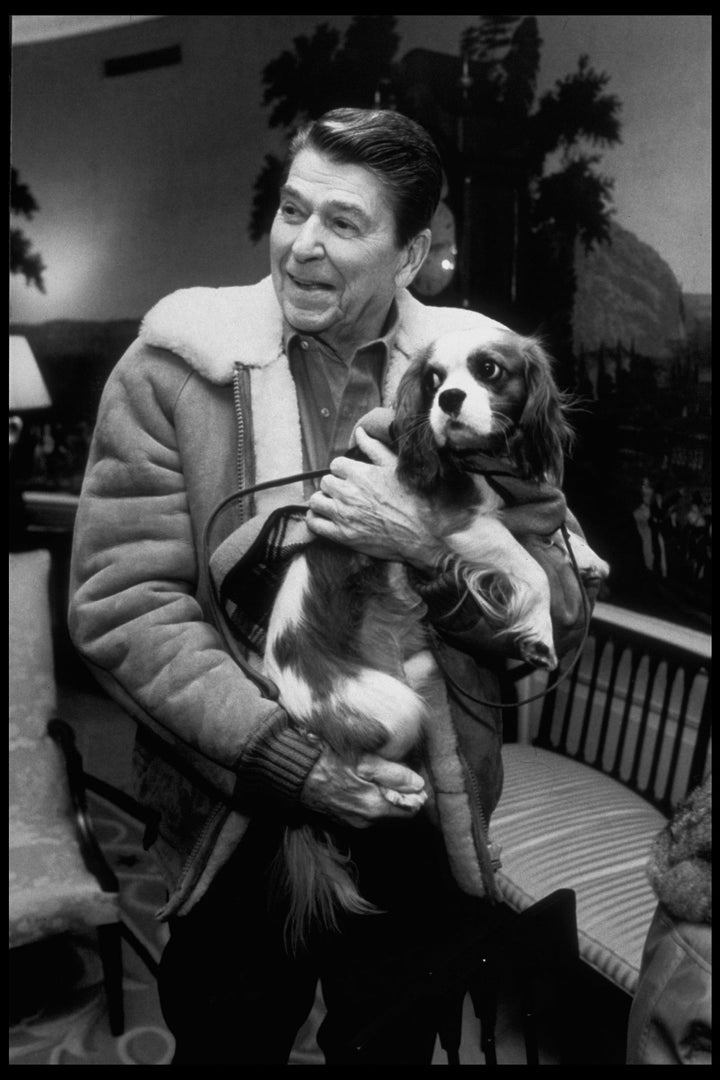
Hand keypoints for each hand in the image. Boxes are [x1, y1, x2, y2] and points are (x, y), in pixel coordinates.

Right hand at [300, 747, 426, 828]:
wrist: (295, 771)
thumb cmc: (329, 761)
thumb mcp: (364, 762)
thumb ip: (393, 774)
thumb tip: (418, 784)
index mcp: (373, 807)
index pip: (409, 810)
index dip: (416, 795)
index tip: (414, 778)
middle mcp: (365, 821)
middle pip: (395, 812)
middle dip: (401, 795)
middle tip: (397, 773)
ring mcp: (352, 822)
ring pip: (380, 813)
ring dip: (385, 797)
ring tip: (380, 775)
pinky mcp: (342, 819)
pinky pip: (365, 813)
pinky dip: (370, 800)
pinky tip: (364, 783)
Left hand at [306, 427, 444, 568]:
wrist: (420, 534)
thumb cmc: (412, 499)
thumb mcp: (396, 468)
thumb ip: (374, 448)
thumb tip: (359, 432)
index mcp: (360, 473)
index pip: (335, 464)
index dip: (344, 470)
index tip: (352, 477)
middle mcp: (348, 493)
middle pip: (325, 481)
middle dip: (334, 484)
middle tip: (347, 492)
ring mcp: (343, 515)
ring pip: (316, 500)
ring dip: (323, 500)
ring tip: (335, 504)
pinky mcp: (342, 535)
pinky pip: (314, 523)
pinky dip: (315, 519)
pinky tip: (326, 518)